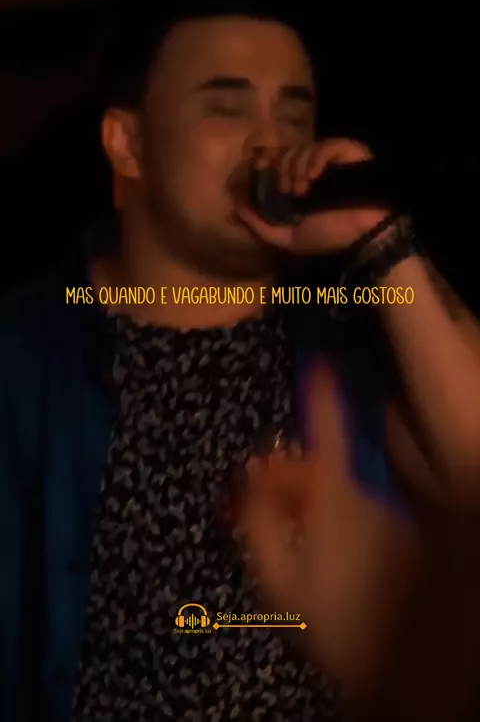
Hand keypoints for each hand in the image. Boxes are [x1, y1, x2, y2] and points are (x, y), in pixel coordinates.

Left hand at [237, 138, 391, 254]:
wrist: (365, 236)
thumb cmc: (330, 237)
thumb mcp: (287, 238)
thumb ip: (259, 225)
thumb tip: (232, 208)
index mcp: (296, 186)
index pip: (273, 163)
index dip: (261, 162)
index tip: (254, 168)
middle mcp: (311, 169)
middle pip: (285, 153)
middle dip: (279, 169)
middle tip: (285, 189)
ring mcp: (330, 160)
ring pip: (302, 148)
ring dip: (296, 168)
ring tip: (303, 192)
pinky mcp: (347, 152)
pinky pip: (324, 146)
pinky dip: (315, 160)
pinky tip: (314, 178)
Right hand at [238, 363, 418, 698]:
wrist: (390, 663)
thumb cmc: (328, 618)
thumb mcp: (277, 578)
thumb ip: (259, 522)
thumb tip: (250, 477)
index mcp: (333, 501)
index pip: (327, 435)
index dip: (322, 397)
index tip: (318, 364)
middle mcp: (363, 499)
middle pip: (319, 469)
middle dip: (286, 475)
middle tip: (251, 495)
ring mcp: (383, 517)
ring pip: (336, 492)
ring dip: (307, 499)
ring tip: (281, 528)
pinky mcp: (394, 536)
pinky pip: (355, 511)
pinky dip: (331, 516)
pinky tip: (314, 544)